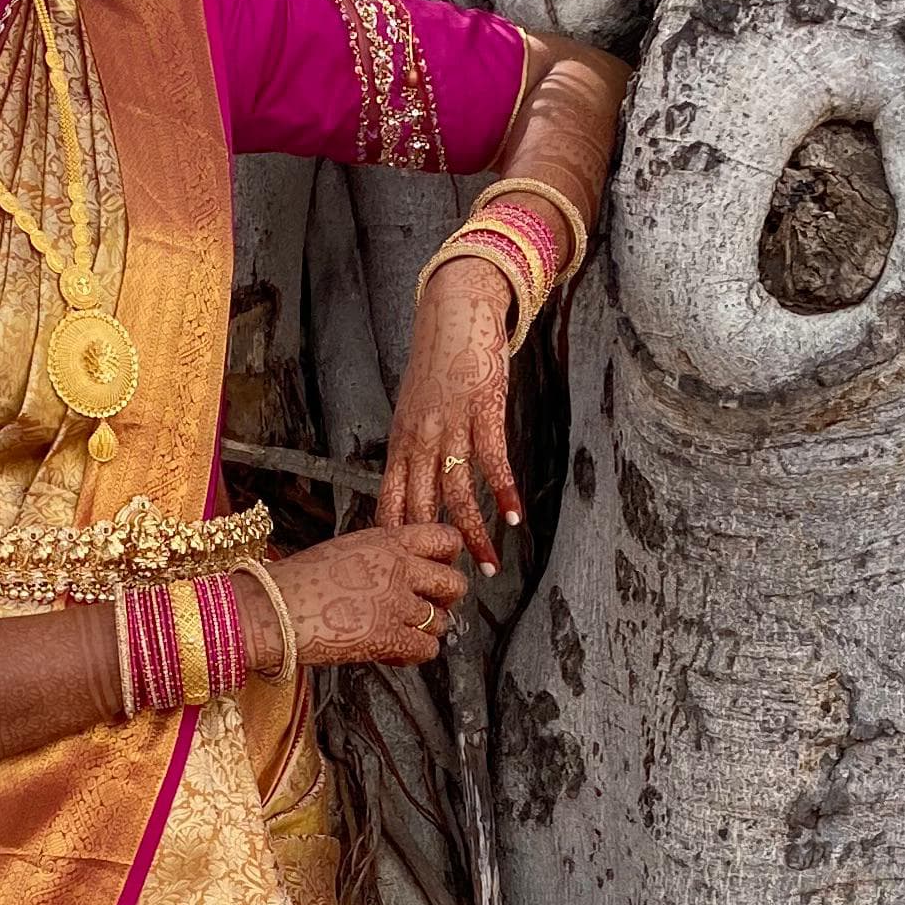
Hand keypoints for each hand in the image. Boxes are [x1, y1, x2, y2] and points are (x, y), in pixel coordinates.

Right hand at [269, 523, 469, 667]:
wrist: (270, 608)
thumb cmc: (295, 581)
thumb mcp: (345, 549)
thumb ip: (380, 555)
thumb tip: (403, 570)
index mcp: (387, 540)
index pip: (445, 538)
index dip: (450, 557)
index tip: (441, 569)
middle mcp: (398, 568)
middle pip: (454, 583)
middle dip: (445, 600)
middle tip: (429, 607)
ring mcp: (395, 604)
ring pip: (441, 621)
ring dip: (425, 631)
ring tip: (400, 634)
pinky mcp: (387, 637)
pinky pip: (426, 650)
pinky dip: (413, 655)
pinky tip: (391, 652)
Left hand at [379, 257, 516, 566]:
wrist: (454, 313)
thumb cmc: (437, 366)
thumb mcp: (414, 412)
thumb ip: (413, 451)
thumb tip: (416, 492)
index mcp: (400, 445)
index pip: (390, 505)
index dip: (396, 544)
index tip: (405, 577)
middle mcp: (420, 441)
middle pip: (421, 509)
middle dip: (433, 553)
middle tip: (448, 590)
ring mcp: (451, 427)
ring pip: (457, 494)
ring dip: (474, 535)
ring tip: (489, 567)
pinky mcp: (482, 412)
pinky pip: (492, 461)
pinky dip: (504, 492)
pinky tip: (515, 517)